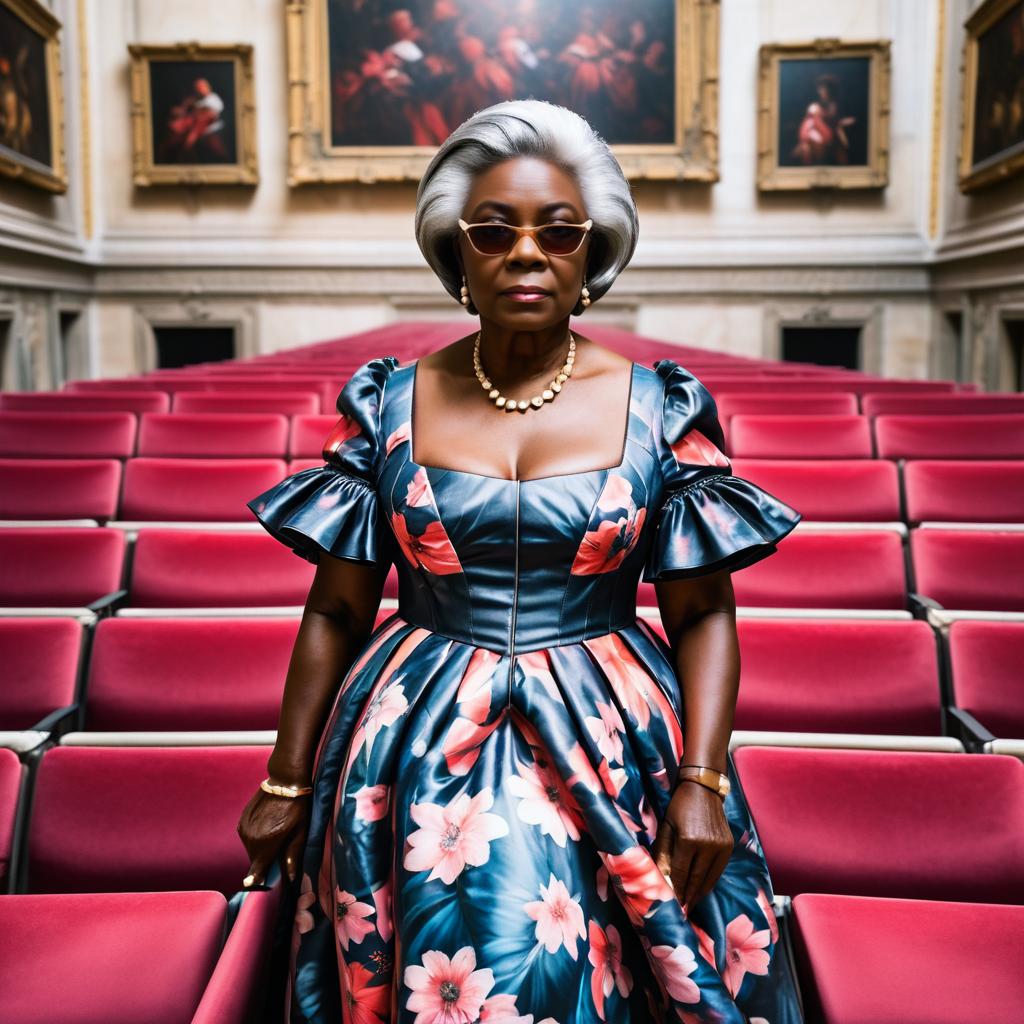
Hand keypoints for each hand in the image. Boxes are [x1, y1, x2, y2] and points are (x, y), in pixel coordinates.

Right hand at [236, 783, 310, 885]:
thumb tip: (290, 878)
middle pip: (256, 860)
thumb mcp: (300, 832)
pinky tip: (267, 825)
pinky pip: (247, 837)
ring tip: (274, 832)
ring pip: (251, 848)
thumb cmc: (298, 807)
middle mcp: (251, 838)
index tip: (254, 887)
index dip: (257, 881)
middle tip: (279, 848)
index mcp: (267, 843)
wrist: (285, 780)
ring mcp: (244, 829)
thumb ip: (292, 856)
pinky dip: (255, 836)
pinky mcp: (241, 821)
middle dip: (265, 859)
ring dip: (260, 847)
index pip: (257, 871)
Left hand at [650, 780, 732, 909]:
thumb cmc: (679, 806)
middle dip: (688, 897)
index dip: (676, 891)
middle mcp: (708, 845)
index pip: (680, 873)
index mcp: (688, 840)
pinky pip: (718, 870)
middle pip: (696, 880)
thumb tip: (660, 877)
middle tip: (682, 912)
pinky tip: (701, 889)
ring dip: (700, 893)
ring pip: (709, 878)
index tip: (673, 906)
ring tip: (691, 904)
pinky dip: (709, 882)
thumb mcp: (666, 826)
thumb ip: (663, 852)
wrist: (703, 789)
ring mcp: (721, 847)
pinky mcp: (729, 846)